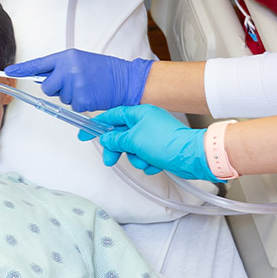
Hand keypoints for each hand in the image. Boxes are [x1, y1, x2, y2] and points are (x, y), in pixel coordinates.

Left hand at [4, 50, 153, 111]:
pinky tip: (92, 95)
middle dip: (57, 89)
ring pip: (60, 98)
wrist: (125, 80)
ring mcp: (74, 85)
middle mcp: (68, 70)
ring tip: (88, 87)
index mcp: (67, 57)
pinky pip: (72, 106)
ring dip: (72, 96)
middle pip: (47, 87)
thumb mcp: (81, 61)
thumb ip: (62, 68)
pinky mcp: (80, 100)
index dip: (22, 69)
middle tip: (75, 83)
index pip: (39, 64)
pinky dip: (81, 104)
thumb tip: (45, 79)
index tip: (9, 71)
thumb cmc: (105, 71)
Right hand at [77, 105, 218, 181]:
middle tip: (110, 160)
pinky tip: (154, 164)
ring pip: (132, 148)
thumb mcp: (134, 140)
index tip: (85, 132)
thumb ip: (116, 139)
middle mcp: (146, 121)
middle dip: (118, 149)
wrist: (191, 156)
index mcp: (139, 112)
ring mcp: (152, 135)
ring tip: (145, 160)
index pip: (112, 115)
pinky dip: (147, 162)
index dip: (97, 125)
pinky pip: (144, 156)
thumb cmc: (166, 143)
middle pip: (121, 135)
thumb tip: (106, 139)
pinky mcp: (159, 148)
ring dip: (136, 158)